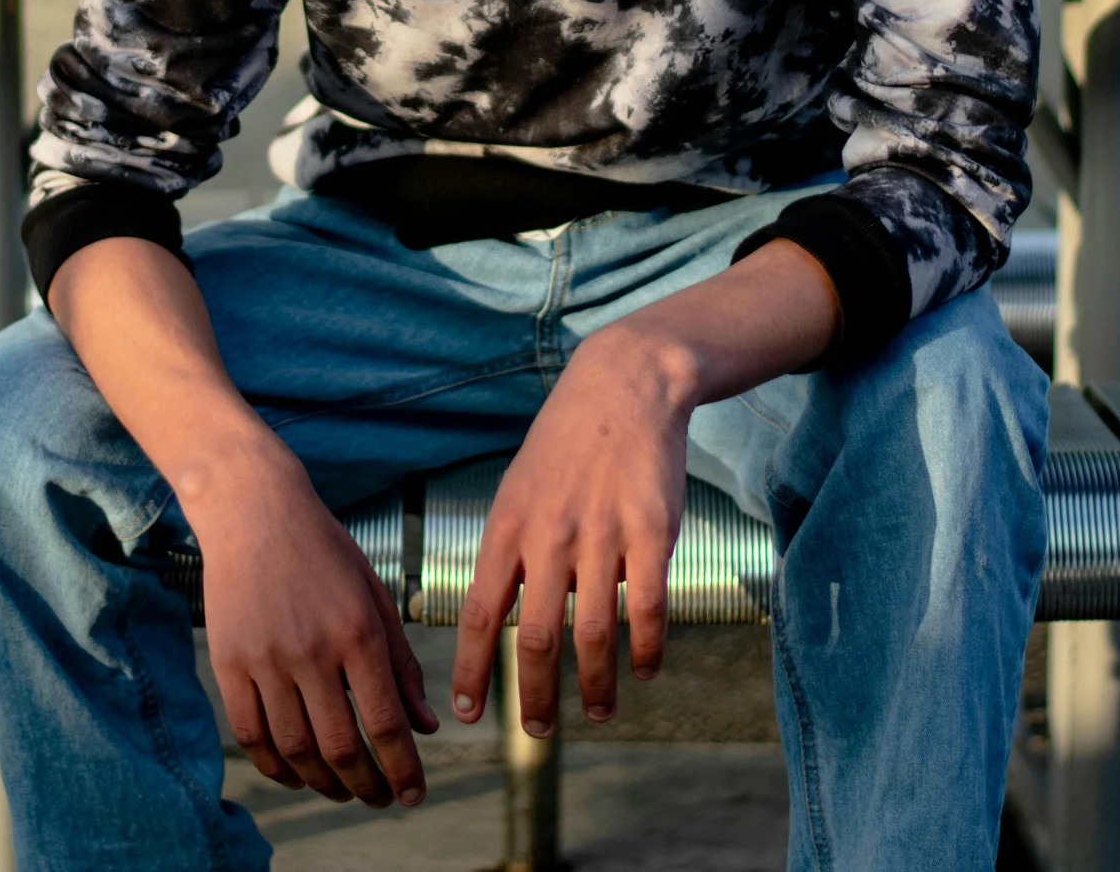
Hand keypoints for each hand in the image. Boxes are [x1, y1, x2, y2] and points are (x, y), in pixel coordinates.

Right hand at [190, 445, 438, 808]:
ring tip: (343, 791)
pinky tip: (295, 775)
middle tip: (381, 799)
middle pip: (341, 747)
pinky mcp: (228, 662)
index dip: (403, 770)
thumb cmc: (323, 549)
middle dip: (367, 786)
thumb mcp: (373, 593)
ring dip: (323, 784)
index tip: (414, 796)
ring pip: (296, 750)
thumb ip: (401, 662)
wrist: (253, 508)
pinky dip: (274, 767)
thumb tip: (426, 727)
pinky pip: (251, 735)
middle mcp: (312, 649)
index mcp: (357, 629)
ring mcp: (266, 657)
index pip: (386, 722)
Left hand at [447, 240, 839, 737]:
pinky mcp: (652, 532)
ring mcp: (603, 535)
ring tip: (599, 712)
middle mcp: (550, 534)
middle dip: (535, 697)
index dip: (472, 669)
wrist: (623, 385)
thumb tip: (495, 621)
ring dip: (596, 686)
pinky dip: (647, 652)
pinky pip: (648, 610)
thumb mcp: (518, 489)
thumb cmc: (565, 444)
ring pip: (595, 635)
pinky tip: (645, 670)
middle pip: (537, 638)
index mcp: (508, 524)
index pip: (480, 612)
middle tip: (537, 734)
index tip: (468, 714)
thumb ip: (508, 551)